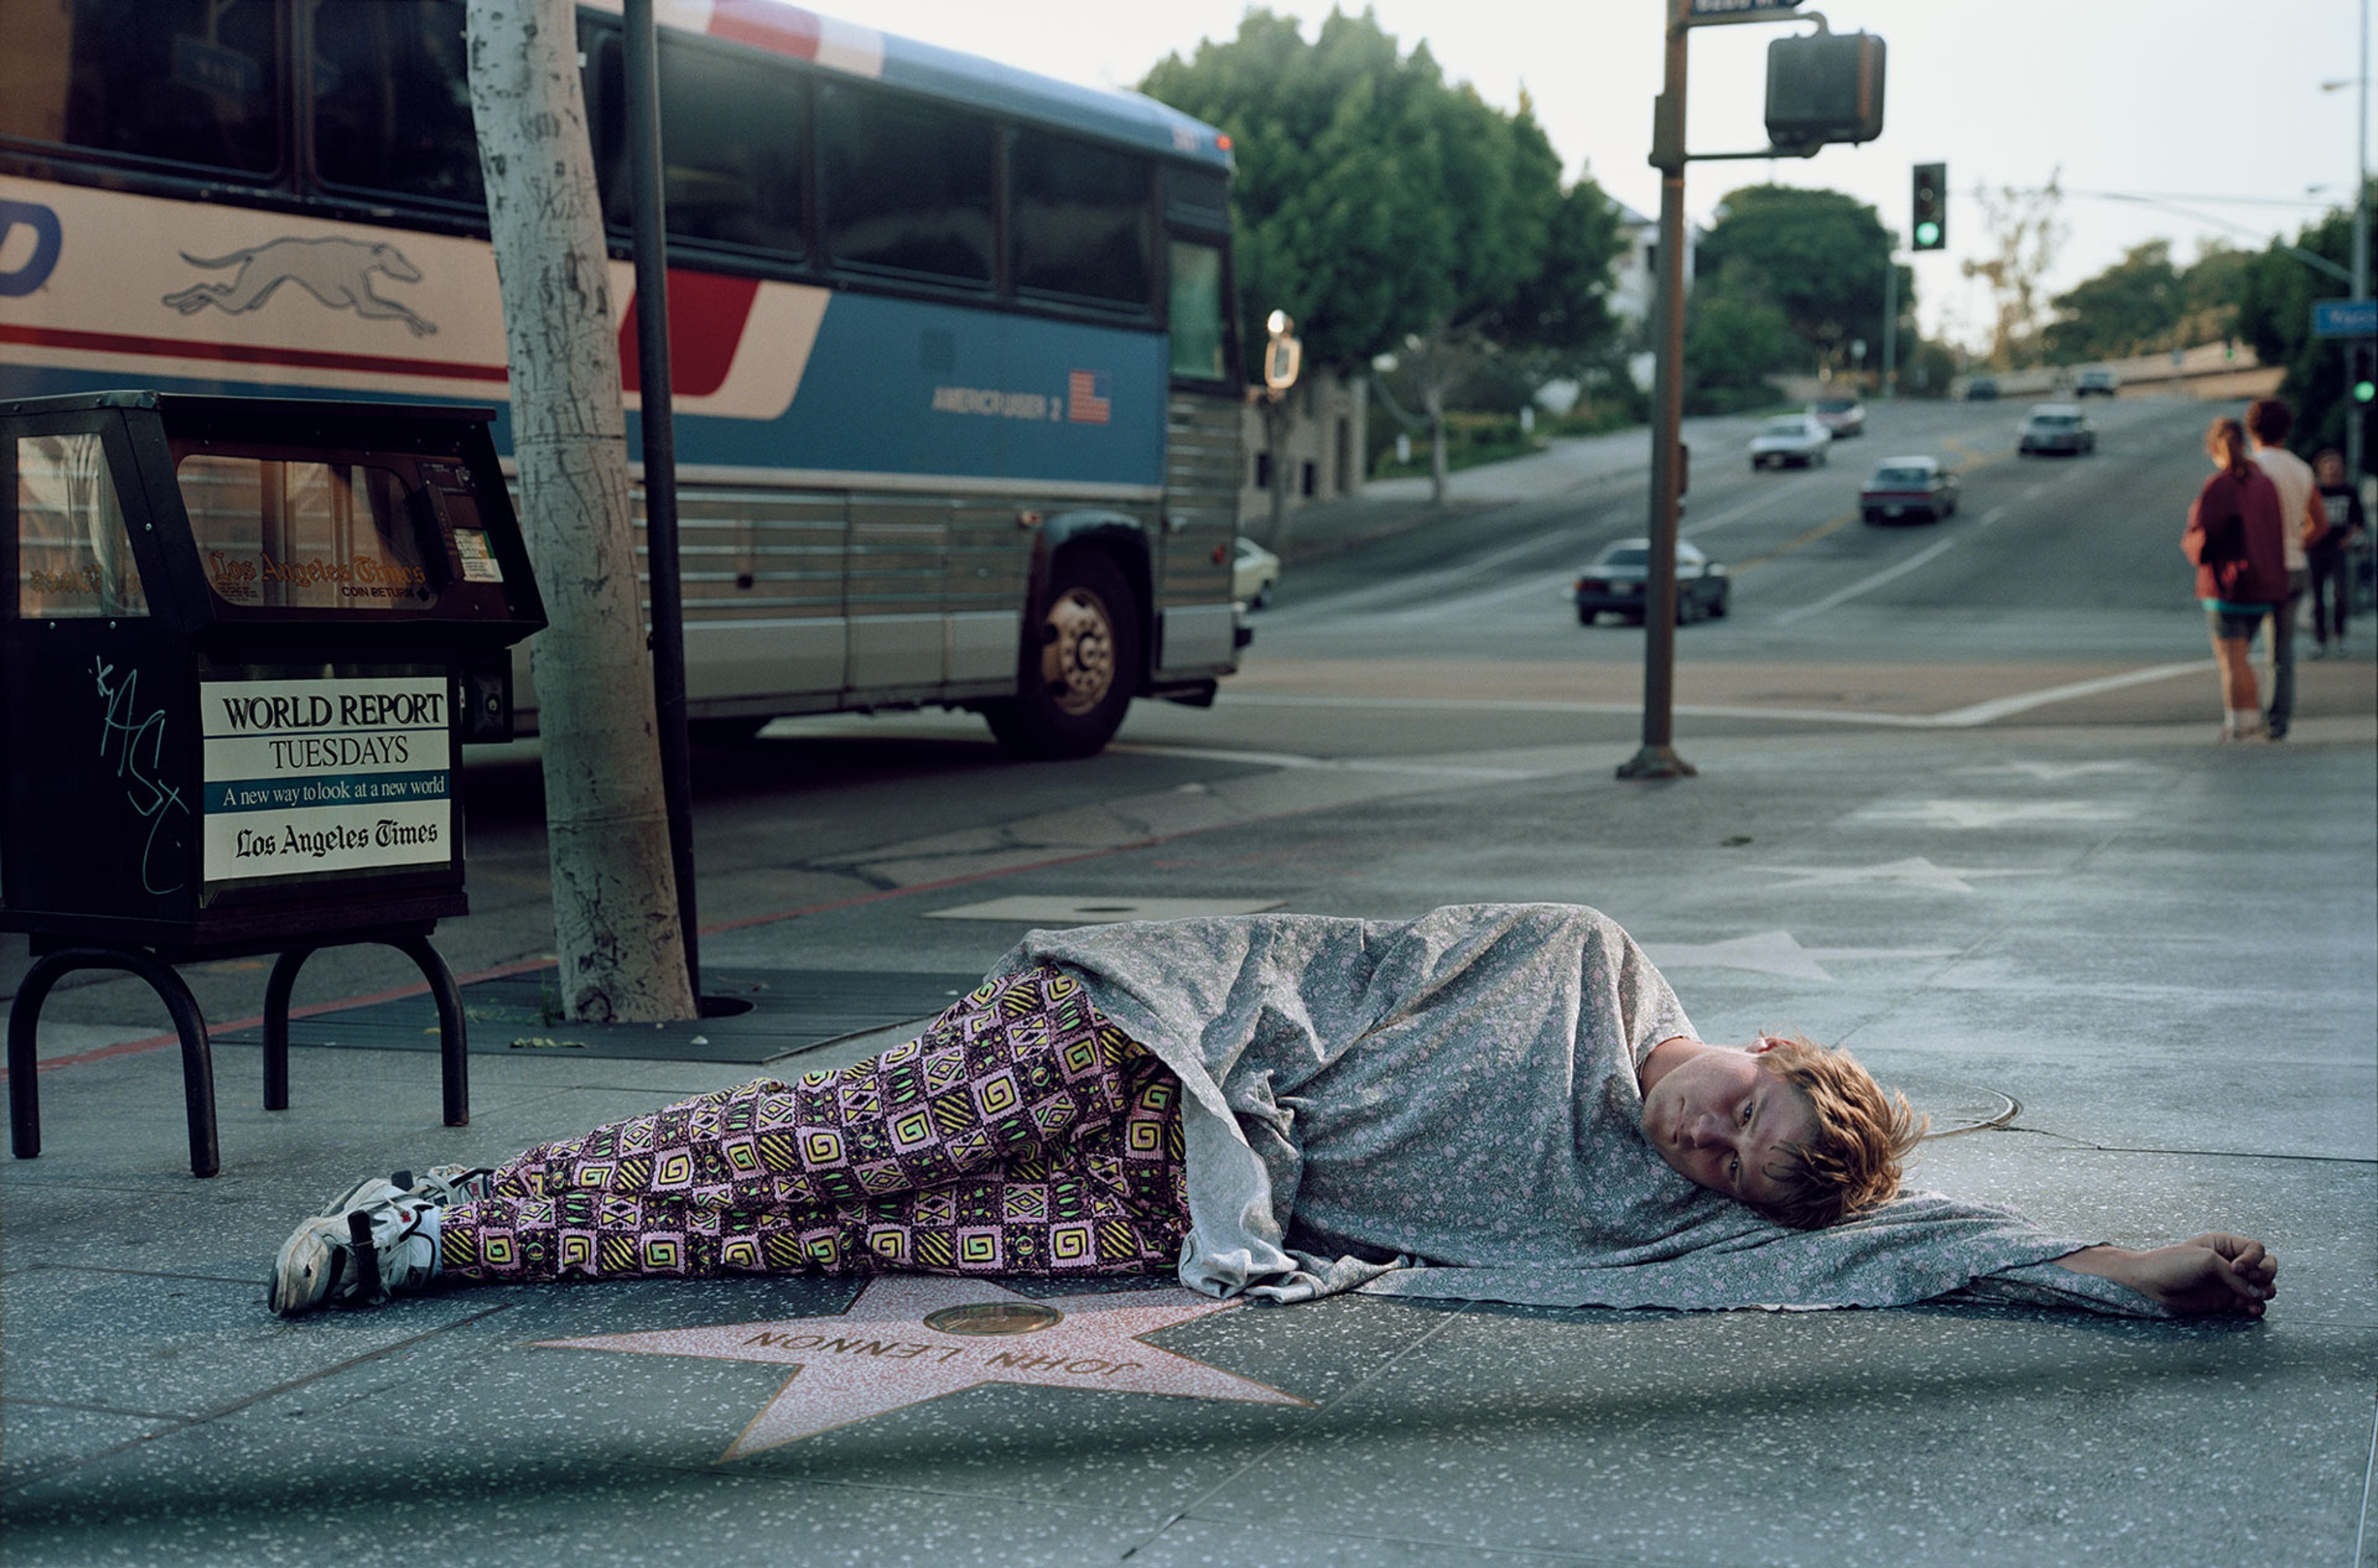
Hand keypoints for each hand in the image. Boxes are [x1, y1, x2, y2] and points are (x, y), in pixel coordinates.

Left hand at [2058, 1234, 2278, 1318]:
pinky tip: (2251, 1310)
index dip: (2255, 1260)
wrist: (2150, 1285)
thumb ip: (2237, 1277)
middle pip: (2267, 1267)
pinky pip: (2253, 1304)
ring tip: (2253, 1300)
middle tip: (2249, 1282)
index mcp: (2225, 1244)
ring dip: (2265, 1293)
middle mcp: (2231, 1262)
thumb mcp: (2206, 1260)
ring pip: (2264, 1287)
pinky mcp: (2227, 1301)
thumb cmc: (2173, 1264)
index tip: (2237, 1268)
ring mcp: (2231, 1283)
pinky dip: (2258, 1307)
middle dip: (2265, 1275)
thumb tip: (2259, 1295)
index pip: (2257, 1249)